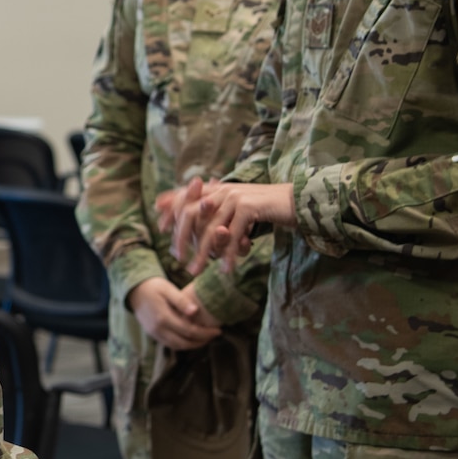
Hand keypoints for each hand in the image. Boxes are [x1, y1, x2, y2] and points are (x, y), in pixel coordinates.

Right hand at [128, 277, 219, 349]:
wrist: (134, 290)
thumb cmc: (152, 286)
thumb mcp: (168, 288)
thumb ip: (181, 301)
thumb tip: (195, 311)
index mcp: (163, 318)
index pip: (189, 331)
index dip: (205, 333)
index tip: (218, 331)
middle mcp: (158, 329)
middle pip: (184, 343)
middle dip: (201, 342)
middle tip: (214, 336)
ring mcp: (155, 334)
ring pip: (177, 346)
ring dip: (192, 345)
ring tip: (205, 338)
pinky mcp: (153, 334)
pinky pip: (170, 344)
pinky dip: (182, 344)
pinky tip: (191, 338)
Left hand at [170, 181, 294, 273]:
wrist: (298, 201)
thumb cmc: (267, 208)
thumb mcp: (238, 208)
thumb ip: (220, 212)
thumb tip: (202, 225)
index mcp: (218, 188)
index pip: (186, 196)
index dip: (171, 210)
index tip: (160, 228)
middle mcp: (222, 189)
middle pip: (191, 213)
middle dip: (182, 237)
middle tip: (177, 258)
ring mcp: (235, 197)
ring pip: (211, 230)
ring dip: (203, 254)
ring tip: (195, 270)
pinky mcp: (248, 207)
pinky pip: (231, 236)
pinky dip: (228, 255)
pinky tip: (225, 269)